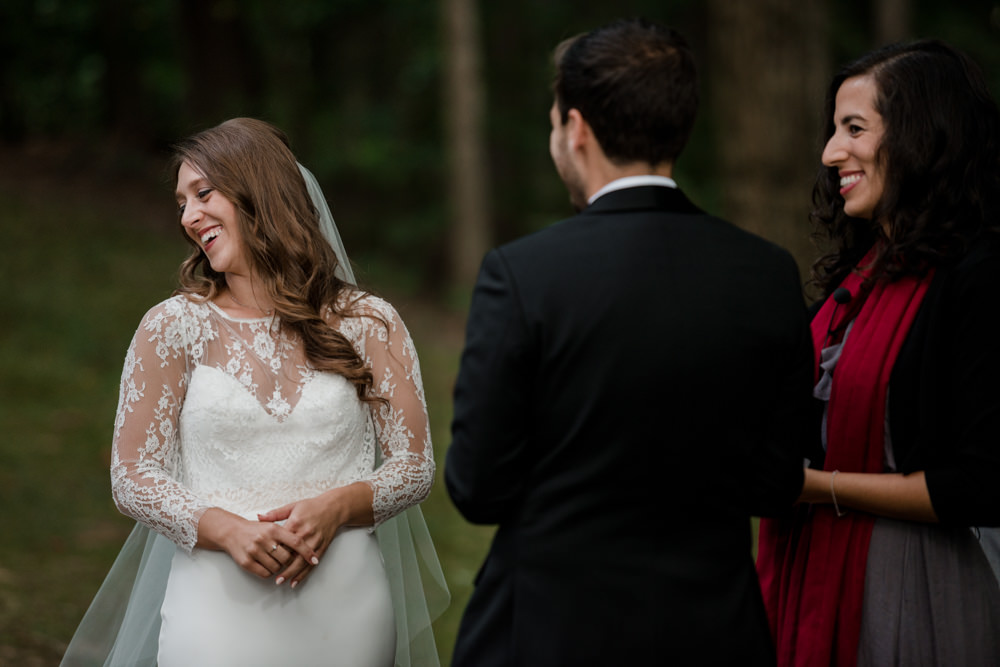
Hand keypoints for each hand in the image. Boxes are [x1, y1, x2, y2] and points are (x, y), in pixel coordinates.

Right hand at [195, 508, 319, 578]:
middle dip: (290, 561)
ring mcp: (254, 551)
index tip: (314, 559)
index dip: (307, 552)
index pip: (295, 542)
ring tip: (275, 560)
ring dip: (279, 568)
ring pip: (276, 567)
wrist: (231, 531)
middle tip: (289, 559)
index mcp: (273, 529)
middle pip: (287, 558)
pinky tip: (267, 565)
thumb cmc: (254, 529)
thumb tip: (305, 541)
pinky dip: (269, 572)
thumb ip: (286, 531)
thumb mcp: (270, 524)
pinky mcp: (246, 562)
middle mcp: (264, 539)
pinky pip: (265, 573)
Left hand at [257, 482, 373, 587]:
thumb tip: (259, 516)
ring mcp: (314, 542)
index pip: (282, 541)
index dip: (273, 551)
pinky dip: (304, 573)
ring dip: (291, 573)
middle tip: (272, 577)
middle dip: (282, 567)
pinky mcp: (321, 547)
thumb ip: (275, 514)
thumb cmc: (312, 506)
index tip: (264, 559)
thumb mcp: (292, 506)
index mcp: (295, 523)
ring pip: (301, 561)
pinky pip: (311, 563)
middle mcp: (305, 533)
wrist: (333, 508)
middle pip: (291, 554)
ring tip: (281, 581)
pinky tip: (295, 581)